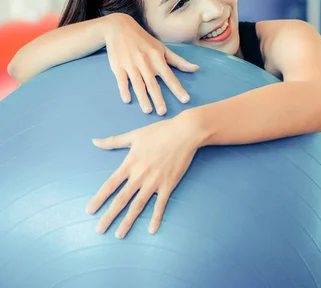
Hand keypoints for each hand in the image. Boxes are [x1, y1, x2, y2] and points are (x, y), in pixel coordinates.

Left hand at [86, 114, 199, 238]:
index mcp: (130, 163)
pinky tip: (152, 230)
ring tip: (119, 235)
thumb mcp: (134, 135)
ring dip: (128, 221)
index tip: (89, 210)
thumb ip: (113, 141)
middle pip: (121, 199)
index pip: (110, 185)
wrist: (185, 133)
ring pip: (138, 205)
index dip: (99, 198)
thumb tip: (94, 141)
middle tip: (99, 230)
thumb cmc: (160, 132)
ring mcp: (154, 182)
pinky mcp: (168, 185)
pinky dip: (156, 217)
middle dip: (109, 216)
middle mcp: (140, 176)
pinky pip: (161, 204)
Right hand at [102, 14, 198, 115]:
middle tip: (163, 113)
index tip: (185, 100)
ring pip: (138, 84)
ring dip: (142, 98)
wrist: (119, 27)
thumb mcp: (162, 48)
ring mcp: (130, 64)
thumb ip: (178, 61)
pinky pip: (121, 80)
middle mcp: (145, 62)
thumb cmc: (144, 40)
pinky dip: (124, 89)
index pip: (170, 76)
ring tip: (148, 110)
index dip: (178, 88)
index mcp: (157, 58)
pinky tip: (127, 100)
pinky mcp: (117, 66)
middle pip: (153, 83)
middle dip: (158, 98)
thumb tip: (196, 69)